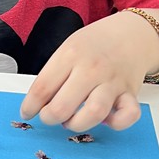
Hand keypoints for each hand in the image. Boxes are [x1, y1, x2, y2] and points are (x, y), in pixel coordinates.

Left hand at [20, 14, 156, 131]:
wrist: (132, 34)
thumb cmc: (95, 44)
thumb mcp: (68, 48)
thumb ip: (54, 74)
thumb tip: (38, 104)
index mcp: (71, 55)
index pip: (42, 88)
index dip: (30, 106)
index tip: (27, 112)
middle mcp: (92, 69)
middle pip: (62, 106)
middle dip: (49, 118)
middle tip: (49, 116)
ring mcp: (112, 82)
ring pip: (93, 114)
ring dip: (77, 124)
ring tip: (72, 120)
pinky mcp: (130, 93)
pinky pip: (128, 116)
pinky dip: (116, 123)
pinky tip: (105, 119)